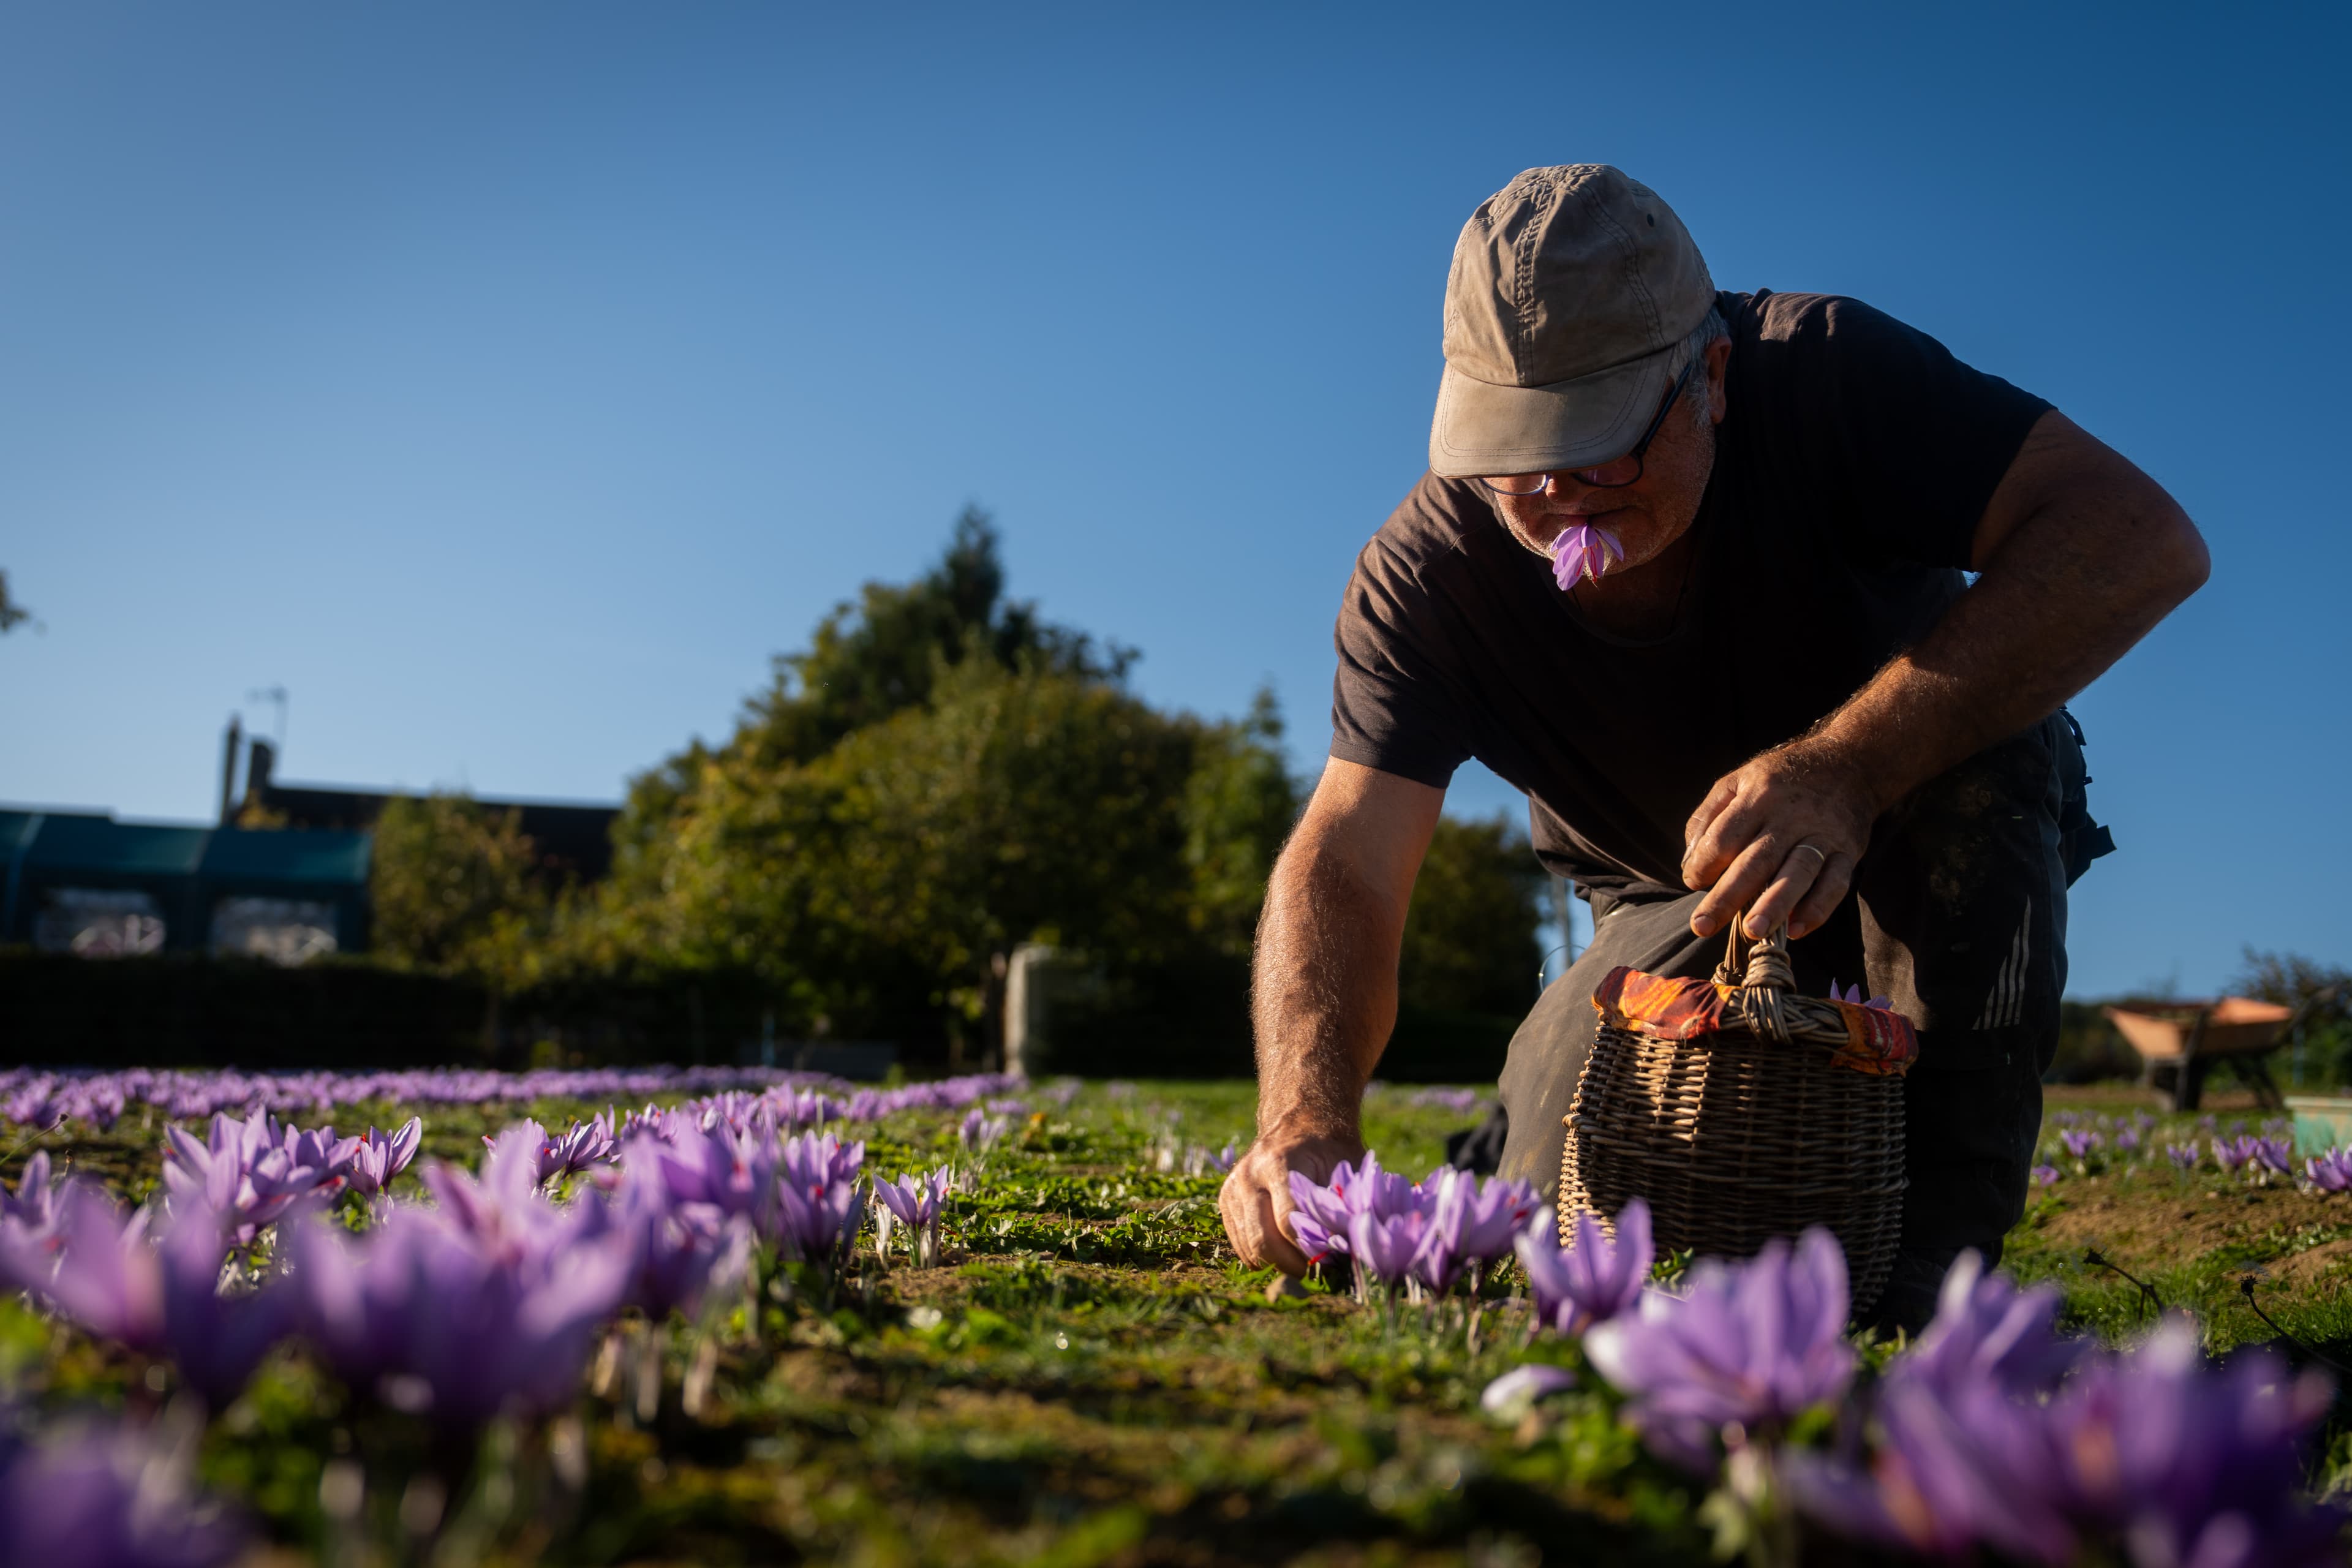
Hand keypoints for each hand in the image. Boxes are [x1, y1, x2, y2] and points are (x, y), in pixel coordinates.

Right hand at [1218, 1125, 1361, 1273]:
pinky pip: (1241, 1245)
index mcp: (1280, 1162)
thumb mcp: (1346, 1169)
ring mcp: (1233, 1188)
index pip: (1289, 1222)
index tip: (1334, 1261)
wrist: (1299, 1124)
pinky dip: (1263, 1258)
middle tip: (1319, 1273)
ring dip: (1279, 1265)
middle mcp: (1249, 1175)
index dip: (1312, 1249)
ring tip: (1306, 1264)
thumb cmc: (1329, 1150)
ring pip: (1249, 1248)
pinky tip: (1286, 1253)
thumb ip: (1346, 1208)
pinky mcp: (1225, 1200)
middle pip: (1263, 1240)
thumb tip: (1349, 1253)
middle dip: (1293, 1265)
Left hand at [1681, 739, 1879, 940]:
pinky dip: (1818, 909)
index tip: (1692, 882)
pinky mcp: (1848, 851)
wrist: (1848, 763)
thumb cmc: (1779, 780)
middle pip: (1756, 860)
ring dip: (1774, 905)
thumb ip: (1708, 818)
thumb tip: (1690, 862)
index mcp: (1758, 796)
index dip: (1704, 863)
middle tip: (1702, 926)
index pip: (1725, 836)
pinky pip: (1836, 884)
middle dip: (1727, 896)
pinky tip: (1796, 931)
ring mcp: (1822, 835)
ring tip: (1752, 932)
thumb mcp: (1737, 782)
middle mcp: (1791, 816)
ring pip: (1797, 873)